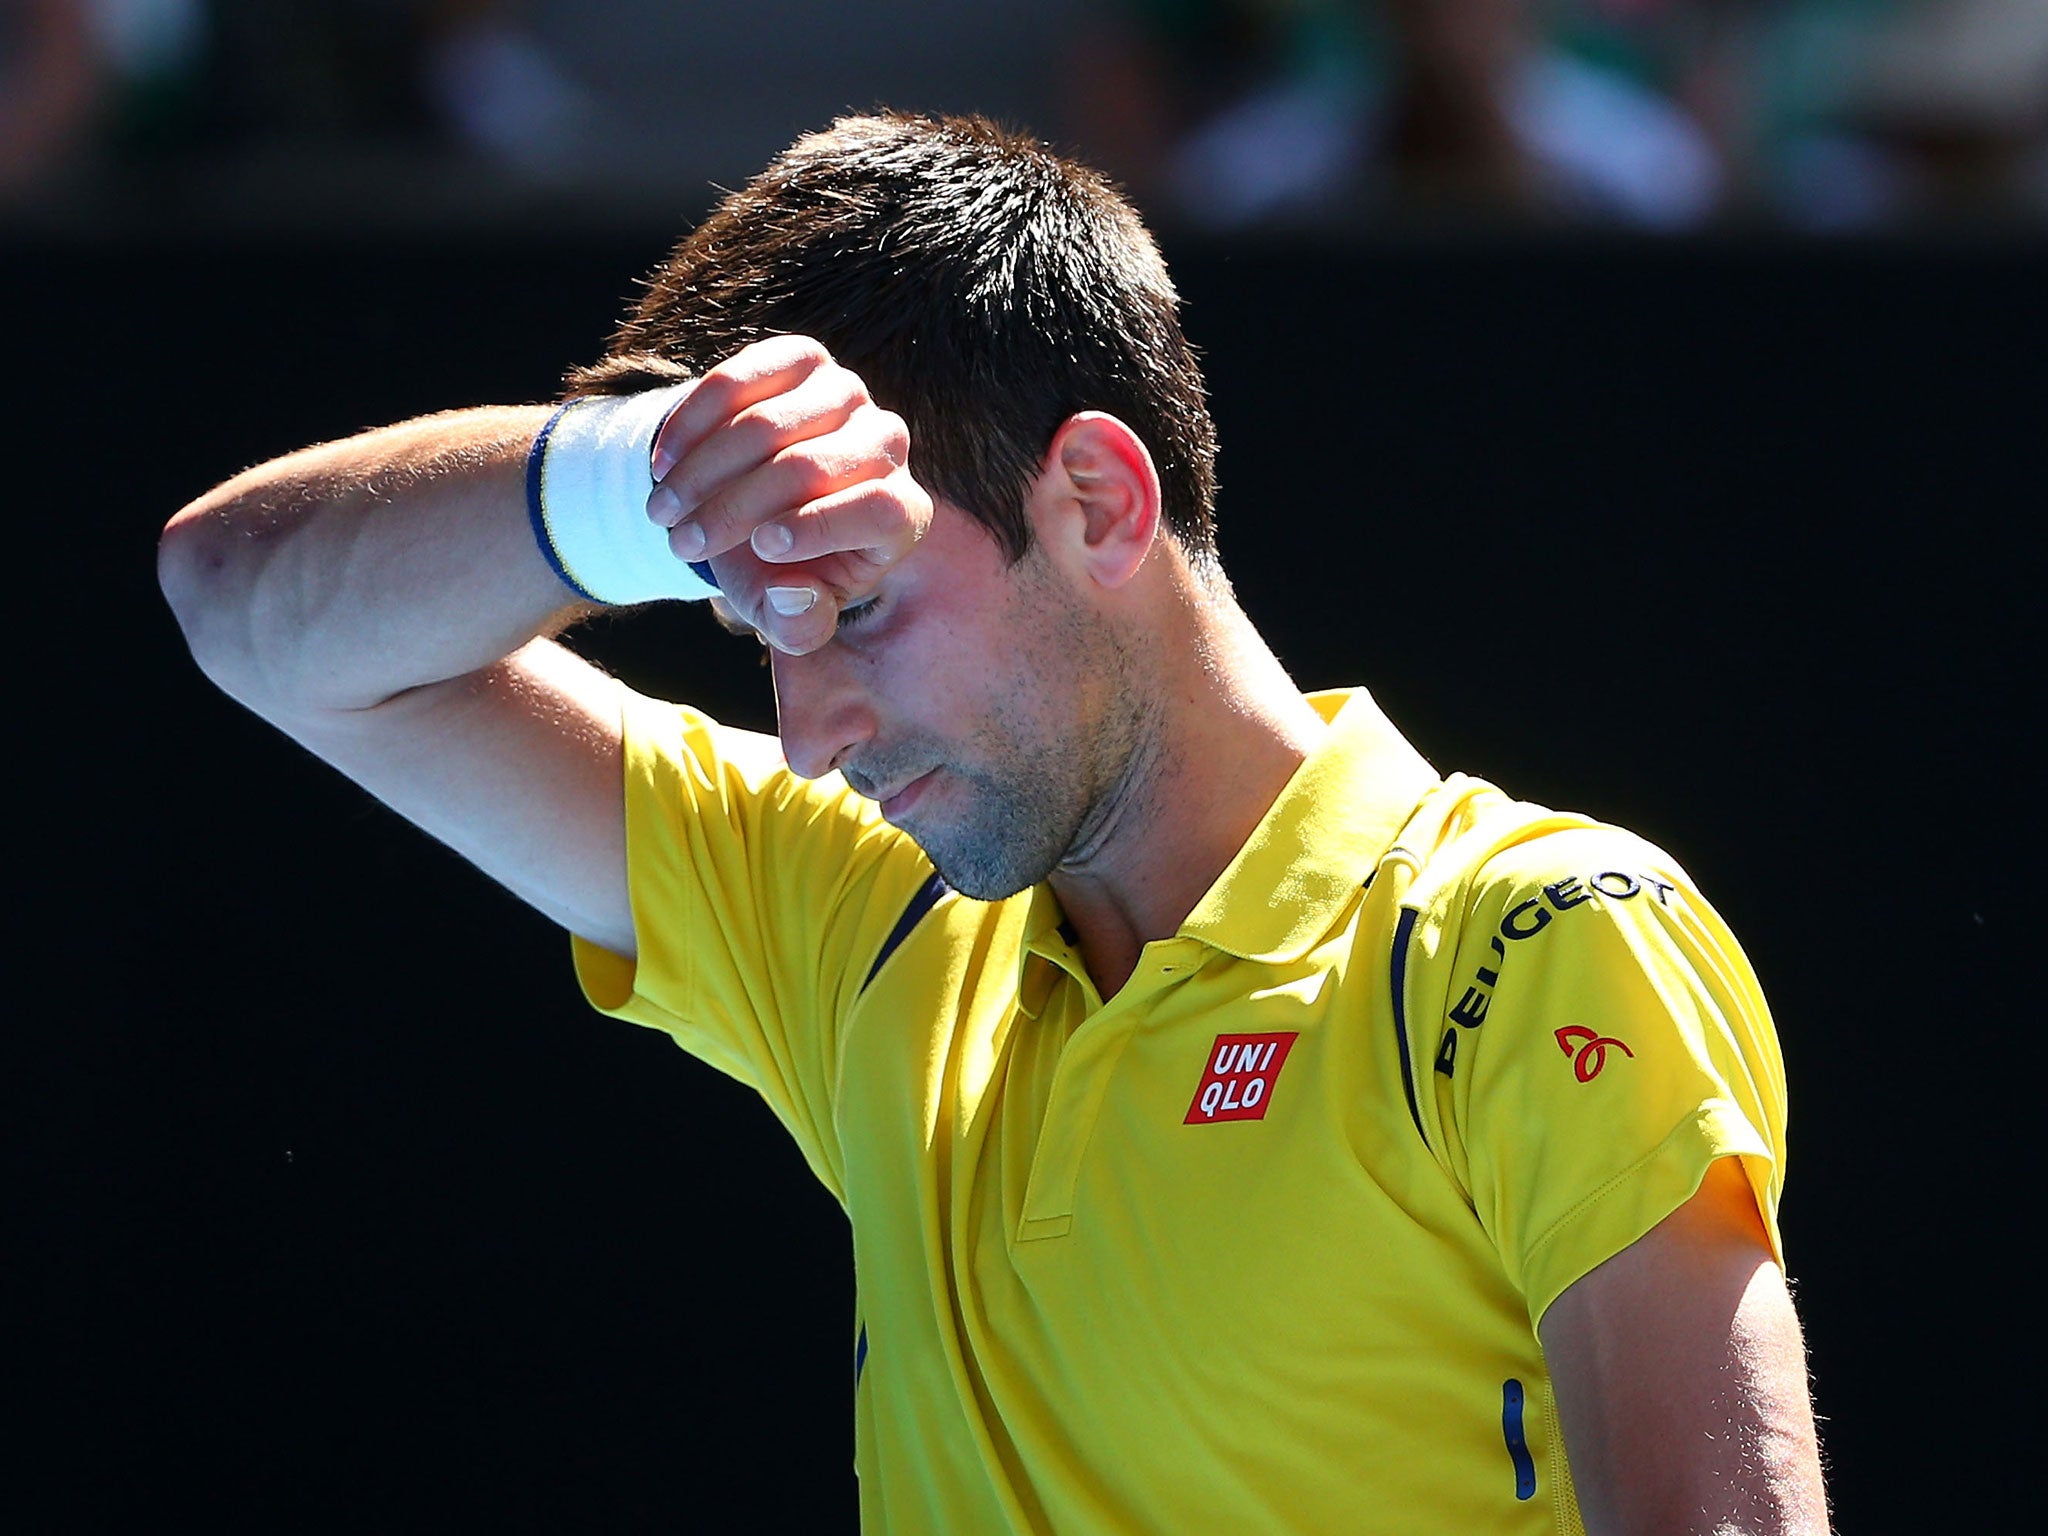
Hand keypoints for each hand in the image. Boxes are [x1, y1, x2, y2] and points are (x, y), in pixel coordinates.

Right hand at [645, 336, 931, 653]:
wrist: (746, 503)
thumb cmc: (777, 571)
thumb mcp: (788, 614)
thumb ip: (800, 627)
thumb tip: (794, 597)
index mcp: (903, 514)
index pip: (882, 510)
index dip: (823, 527)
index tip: (762, 548)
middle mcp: (887, 445)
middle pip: (814, 468)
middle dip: (736, 508)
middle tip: (682, 543)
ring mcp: (847, 394)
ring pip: (771, 423)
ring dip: (704, 471)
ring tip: (663, 512)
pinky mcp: (803, 359)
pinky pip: (743, 379)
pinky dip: (694, 422)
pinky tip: (663, 463)